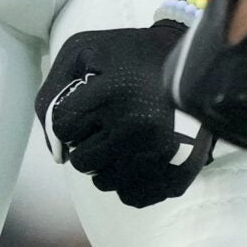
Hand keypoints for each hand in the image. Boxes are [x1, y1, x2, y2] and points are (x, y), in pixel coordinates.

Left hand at [38, 22, 211, 206]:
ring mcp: (159, 154)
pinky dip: (130, 179)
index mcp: (114, 92)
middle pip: (82, 161)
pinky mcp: (176, 173)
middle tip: (108, 121)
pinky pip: (132, 196)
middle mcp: (137, 126)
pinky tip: (140, 153)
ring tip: (127, 134)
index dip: (69, 118)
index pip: (63, 126)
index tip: (86, 107)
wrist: (194, 60)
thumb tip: (55, 147)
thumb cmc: (131, 54)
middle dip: (87, 143)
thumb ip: (53, 91)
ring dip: (108, 162)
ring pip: (104, 182)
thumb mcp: (83, 50)